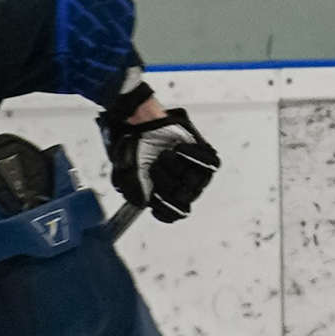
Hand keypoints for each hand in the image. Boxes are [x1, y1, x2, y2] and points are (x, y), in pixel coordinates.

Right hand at [99, 96, 219, 223]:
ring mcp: (195, 172)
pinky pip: (209, 163)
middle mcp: (180, 186)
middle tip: (154, 168)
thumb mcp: (125, 170)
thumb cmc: (135, 145)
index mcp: (162, 194)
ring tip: (165, 154)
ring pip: (197, 182)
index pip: (173, 214)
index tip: (157, 198)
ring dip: (177, 167)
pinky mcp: (205, 156)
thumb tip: (142, 202)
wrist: (142, 121)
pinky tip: (179, 149)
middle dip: (167, 182)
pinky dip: (194, 155)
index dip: (166, 210)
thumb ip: (132, 189)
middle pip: (185, 198)